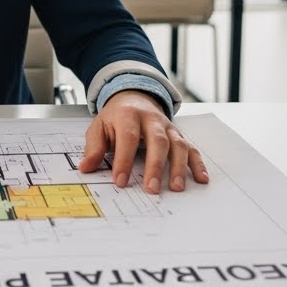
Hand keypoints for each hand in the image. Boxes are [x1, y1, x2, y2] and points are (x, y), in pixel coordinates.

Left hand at [80, 90, 208, 194]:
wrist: (134, 97)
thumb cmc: (116, 117)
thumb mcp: (99, 127)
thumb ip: (93, 147)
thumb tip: (85, 167)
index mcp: (128, 115)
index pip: (128, 137)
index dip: (124, 160)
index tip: (120, 181)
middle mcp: (152, 119)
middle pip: (157, 141)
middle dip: (155, 166)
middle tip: (151, 189)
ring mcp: (168, 127)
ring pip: (178, 145)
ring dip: (179, 167)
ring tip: (176, 188)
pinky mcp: (178, 135)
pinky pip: (191, 148)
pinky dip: (198, 164)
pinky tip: (201, 179)